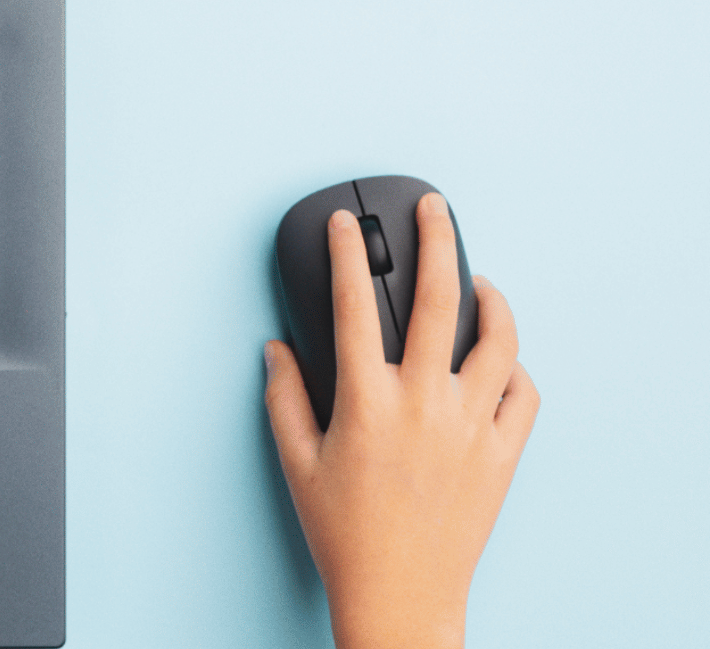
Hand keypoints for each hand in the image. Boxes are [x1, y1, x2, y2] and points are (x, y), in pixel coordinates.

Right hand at [265, 194, 538, 648]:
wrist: (400, 592)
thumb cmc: (344, 534)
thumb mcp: (296, 462)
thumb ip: (284, 398)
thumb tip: (278, 350)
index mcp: (366, 401)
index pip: (353, 306)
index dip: (346, 256)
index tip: (345, 225)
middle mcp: (423, 403)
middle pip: (438, 299)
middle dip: (436, 241)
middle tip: (434, 210)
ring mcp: (470, 424)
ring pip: (499, 339)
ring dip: (491, 299)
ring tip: (479, 281)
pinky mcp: (503, 451)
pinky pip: (524, 392)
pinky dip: (515, 366)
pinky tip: (501, 358)